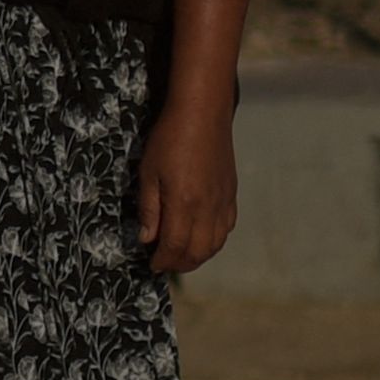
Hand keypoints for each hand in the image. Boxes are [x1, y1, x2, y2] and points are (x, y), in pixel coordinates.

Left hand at [136, 103, 236, 274]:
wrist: (203, 114)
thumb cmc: (169, 139)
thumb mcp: (148, 171)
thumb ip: (149, 208)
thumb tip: (147, 239)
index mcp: (185, 203)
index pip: (175, 246)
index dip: (163, 260)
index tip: (151, 265)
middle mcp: (209, 208)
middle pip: (198, 252)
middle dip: (180, 264)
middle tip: (163, 263)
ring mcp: (223, 202)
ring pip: (215, 244)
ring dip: (197, 256)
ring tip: (179, 255)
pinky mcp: (231, 194)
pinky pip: (226, 228)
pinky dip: (213, 241)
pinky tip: (200, 238)